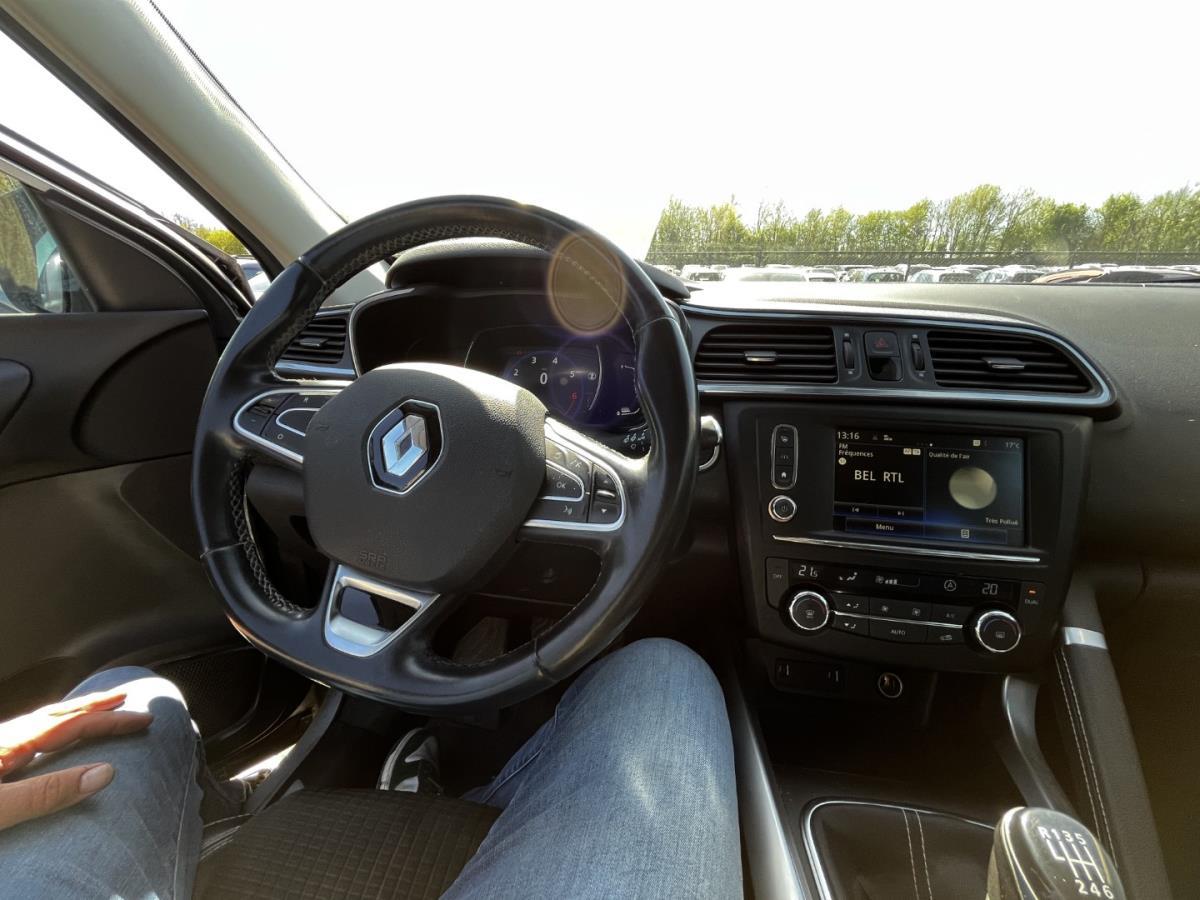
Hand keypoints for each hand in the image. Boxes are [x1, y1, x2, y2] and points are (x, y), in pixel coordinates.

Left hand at [0, 689, 152, 829]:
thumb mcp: (0, 808)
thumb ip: (47, 792)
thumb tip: (107, 772)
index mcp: (10, 744)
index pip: (71, 724)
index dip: (110, 721)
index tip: (143, 720)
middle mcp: (4, 740)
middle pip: (57, 714)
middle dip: (94, 705)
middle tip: (124, 698)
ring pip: (41, 721)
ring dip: (73, 713)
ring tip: (94, 711)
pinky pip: (29, 735)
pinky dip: (52, 728)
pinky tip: (50, 739)